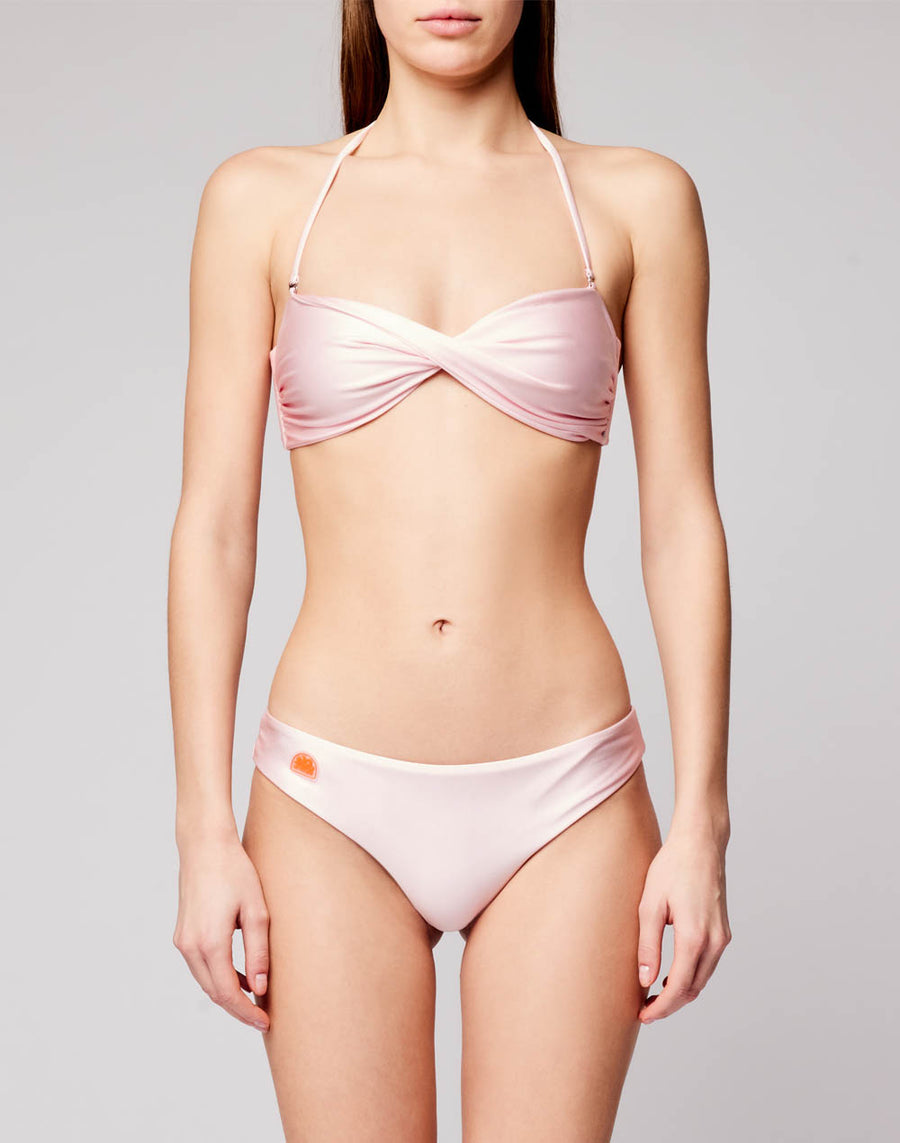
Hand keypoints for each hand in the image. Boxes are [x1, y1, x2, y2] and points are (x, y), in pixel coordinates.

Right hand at [173, 832, 270, 1031]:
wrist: (204, 844)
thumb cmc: (235, 871)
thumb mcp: (257, 911)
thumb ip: (258, 952)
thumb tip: (260, 988)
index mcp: (209, 943)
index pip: (227, 993)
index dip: (246, 1013)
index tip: (265, 1023)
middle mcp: (190, 946)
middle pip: (213, 992)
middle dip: (237, 1008)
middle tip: (262, 1017)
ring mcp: (182, 940)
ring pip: (205, 980)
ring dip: (227, 993)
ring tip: (254, 999)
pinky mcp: (182, 932)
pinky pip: (200, 965)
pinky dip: (218, 976)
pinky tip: (238, 975)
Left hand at [636, 819, 731, 1024]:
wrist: (700, 843)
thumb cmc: (672, 868)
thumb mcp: (649, 905)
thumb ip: (647, 945)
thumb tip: (645, 980)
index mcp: (694, 937)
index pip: (678, 988)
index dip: (661, 1007)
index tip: (643, 1016)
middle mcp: (714, 942)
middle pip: (693, 989)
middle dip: (670, 1005)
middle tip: (645, 1010)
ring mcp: (722, 937)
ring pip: (703, 978)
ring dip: (681, 992)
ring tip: (654, 995)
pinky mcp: (723, 930)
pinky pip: (708, 964)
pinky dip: (691, 976)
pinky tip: (672, 974)